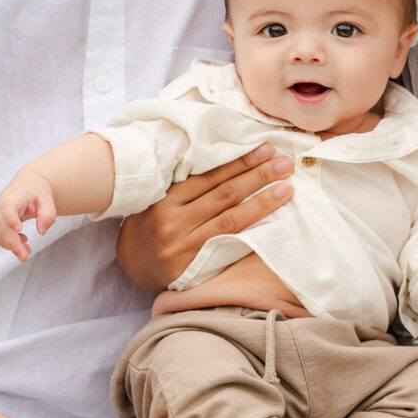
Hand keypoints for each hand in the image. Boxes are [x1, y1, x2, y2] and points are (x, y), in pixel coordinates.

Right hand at [0, 172, 56, 261]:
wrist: (28, 185)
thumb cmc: (37, 191)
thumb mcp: (48, 200)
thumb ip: (48, 215)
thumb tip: (42, 232)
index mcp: (12, 198)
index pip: (7, 208)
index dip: (11, 219)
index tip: (19, 230)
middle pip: (2, 228)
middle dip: (13, 244)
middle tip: (25, 256)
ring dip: (10, 246)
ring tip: (27, 250)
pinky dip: (9, 244)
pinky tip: (23, 241)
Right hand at [117, 143, 294, 290]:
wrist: (131, 265)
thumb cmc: (149, 225)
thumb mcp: (156, 199)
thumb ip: (185, 185)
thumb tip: (227, 163)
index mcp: (165, 199)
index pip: (210, 177)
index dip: (240, 162)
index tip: (265, 150)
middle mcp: (174, 221)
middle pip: (224, 195)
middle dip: (257, 177)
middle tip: (284, 164)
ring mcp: (184, 246)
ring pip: (230, 220)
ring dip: (261, 203)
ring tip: (286, 188)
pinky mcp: (193, 267)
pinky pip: (227, 247)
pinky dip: (251, 234)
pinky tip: (272, 223)